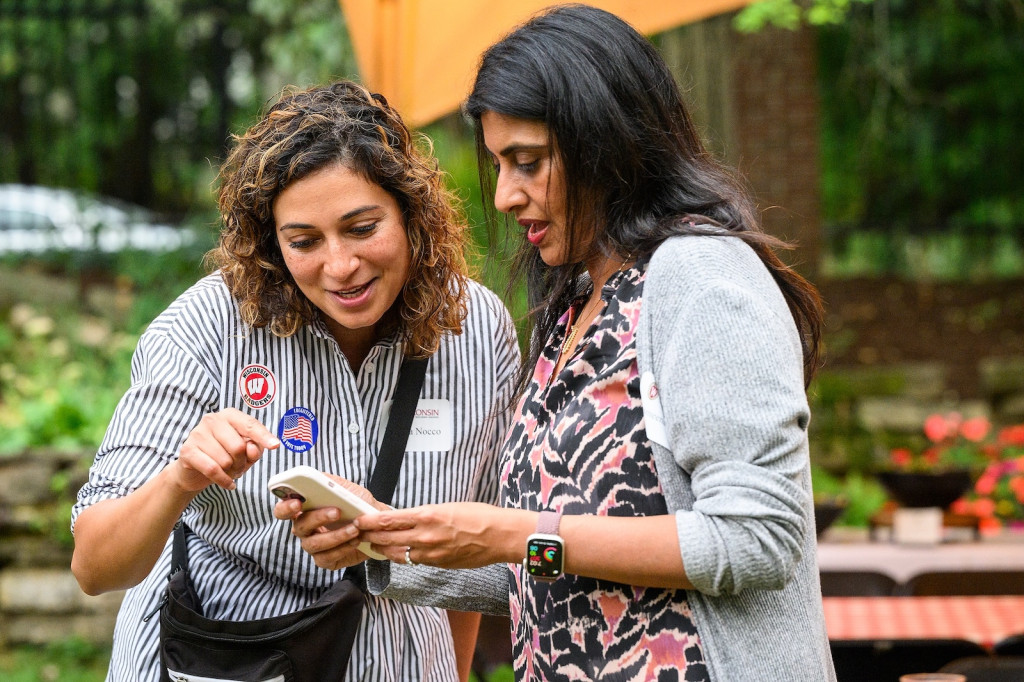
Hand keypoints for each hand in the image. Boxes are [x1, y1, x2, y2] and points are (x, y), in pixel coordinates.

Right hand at [172, 408, 278, 491]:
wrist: (193, 471)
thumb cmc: (223, 456)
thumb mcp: (245, 452)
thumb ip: (255, 448)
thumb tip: (253, 449)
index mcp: (229, 415)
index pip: (250, 425)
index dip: (263, 436)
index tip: (275, 446)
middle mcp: (212, 420)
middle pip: (238, 446)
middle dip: (242, 462)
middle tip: (238, 467)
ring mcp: (197, 434)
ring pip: (225, 460)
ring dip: (231, 471)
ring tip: (228, 471)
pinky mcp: (187, 451)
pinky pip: (212, 469)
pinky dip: (223, 480)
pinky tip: (227, 483)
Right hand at [273, 473, 384, 569]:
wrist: (377, 523)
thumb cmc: (357, 504)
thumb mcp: (346, 489)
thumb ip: (330, 482)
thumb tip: (315, 477)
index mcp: (304, 510)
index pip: (282, 510)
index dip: (285, 508)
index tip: (297, 503)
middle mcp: (305, 529)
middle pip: (299, 527)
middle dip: (318, 518)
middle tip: (337, 512)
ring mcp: (313, 546)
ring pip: (313, 544)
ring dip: (335, 535)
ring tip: (354, 528)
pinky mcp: (325, 560)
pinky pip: (326, 557)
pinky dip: (342, 548)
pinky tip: (355, 540)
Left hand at [355, 502, 523, 568]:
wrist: (499, 535)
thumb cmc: (477, 515)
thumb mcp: (446, 507)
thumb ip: (424, 515)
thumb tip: (406, 519)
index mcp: (427, 515)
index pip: (389, 520)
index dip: (370, 521)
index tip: (359, 520)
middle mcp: (425, 535)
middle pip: (387, 538)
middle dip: (371, 536)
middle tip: (360, 534)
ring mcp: (431, 553)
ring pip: (398, 553)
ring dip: (384, 549)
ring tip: (375, 545)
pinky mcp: (439, 564)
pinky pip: (415, 561)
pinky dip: (404, 556)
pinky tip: (399, 553)